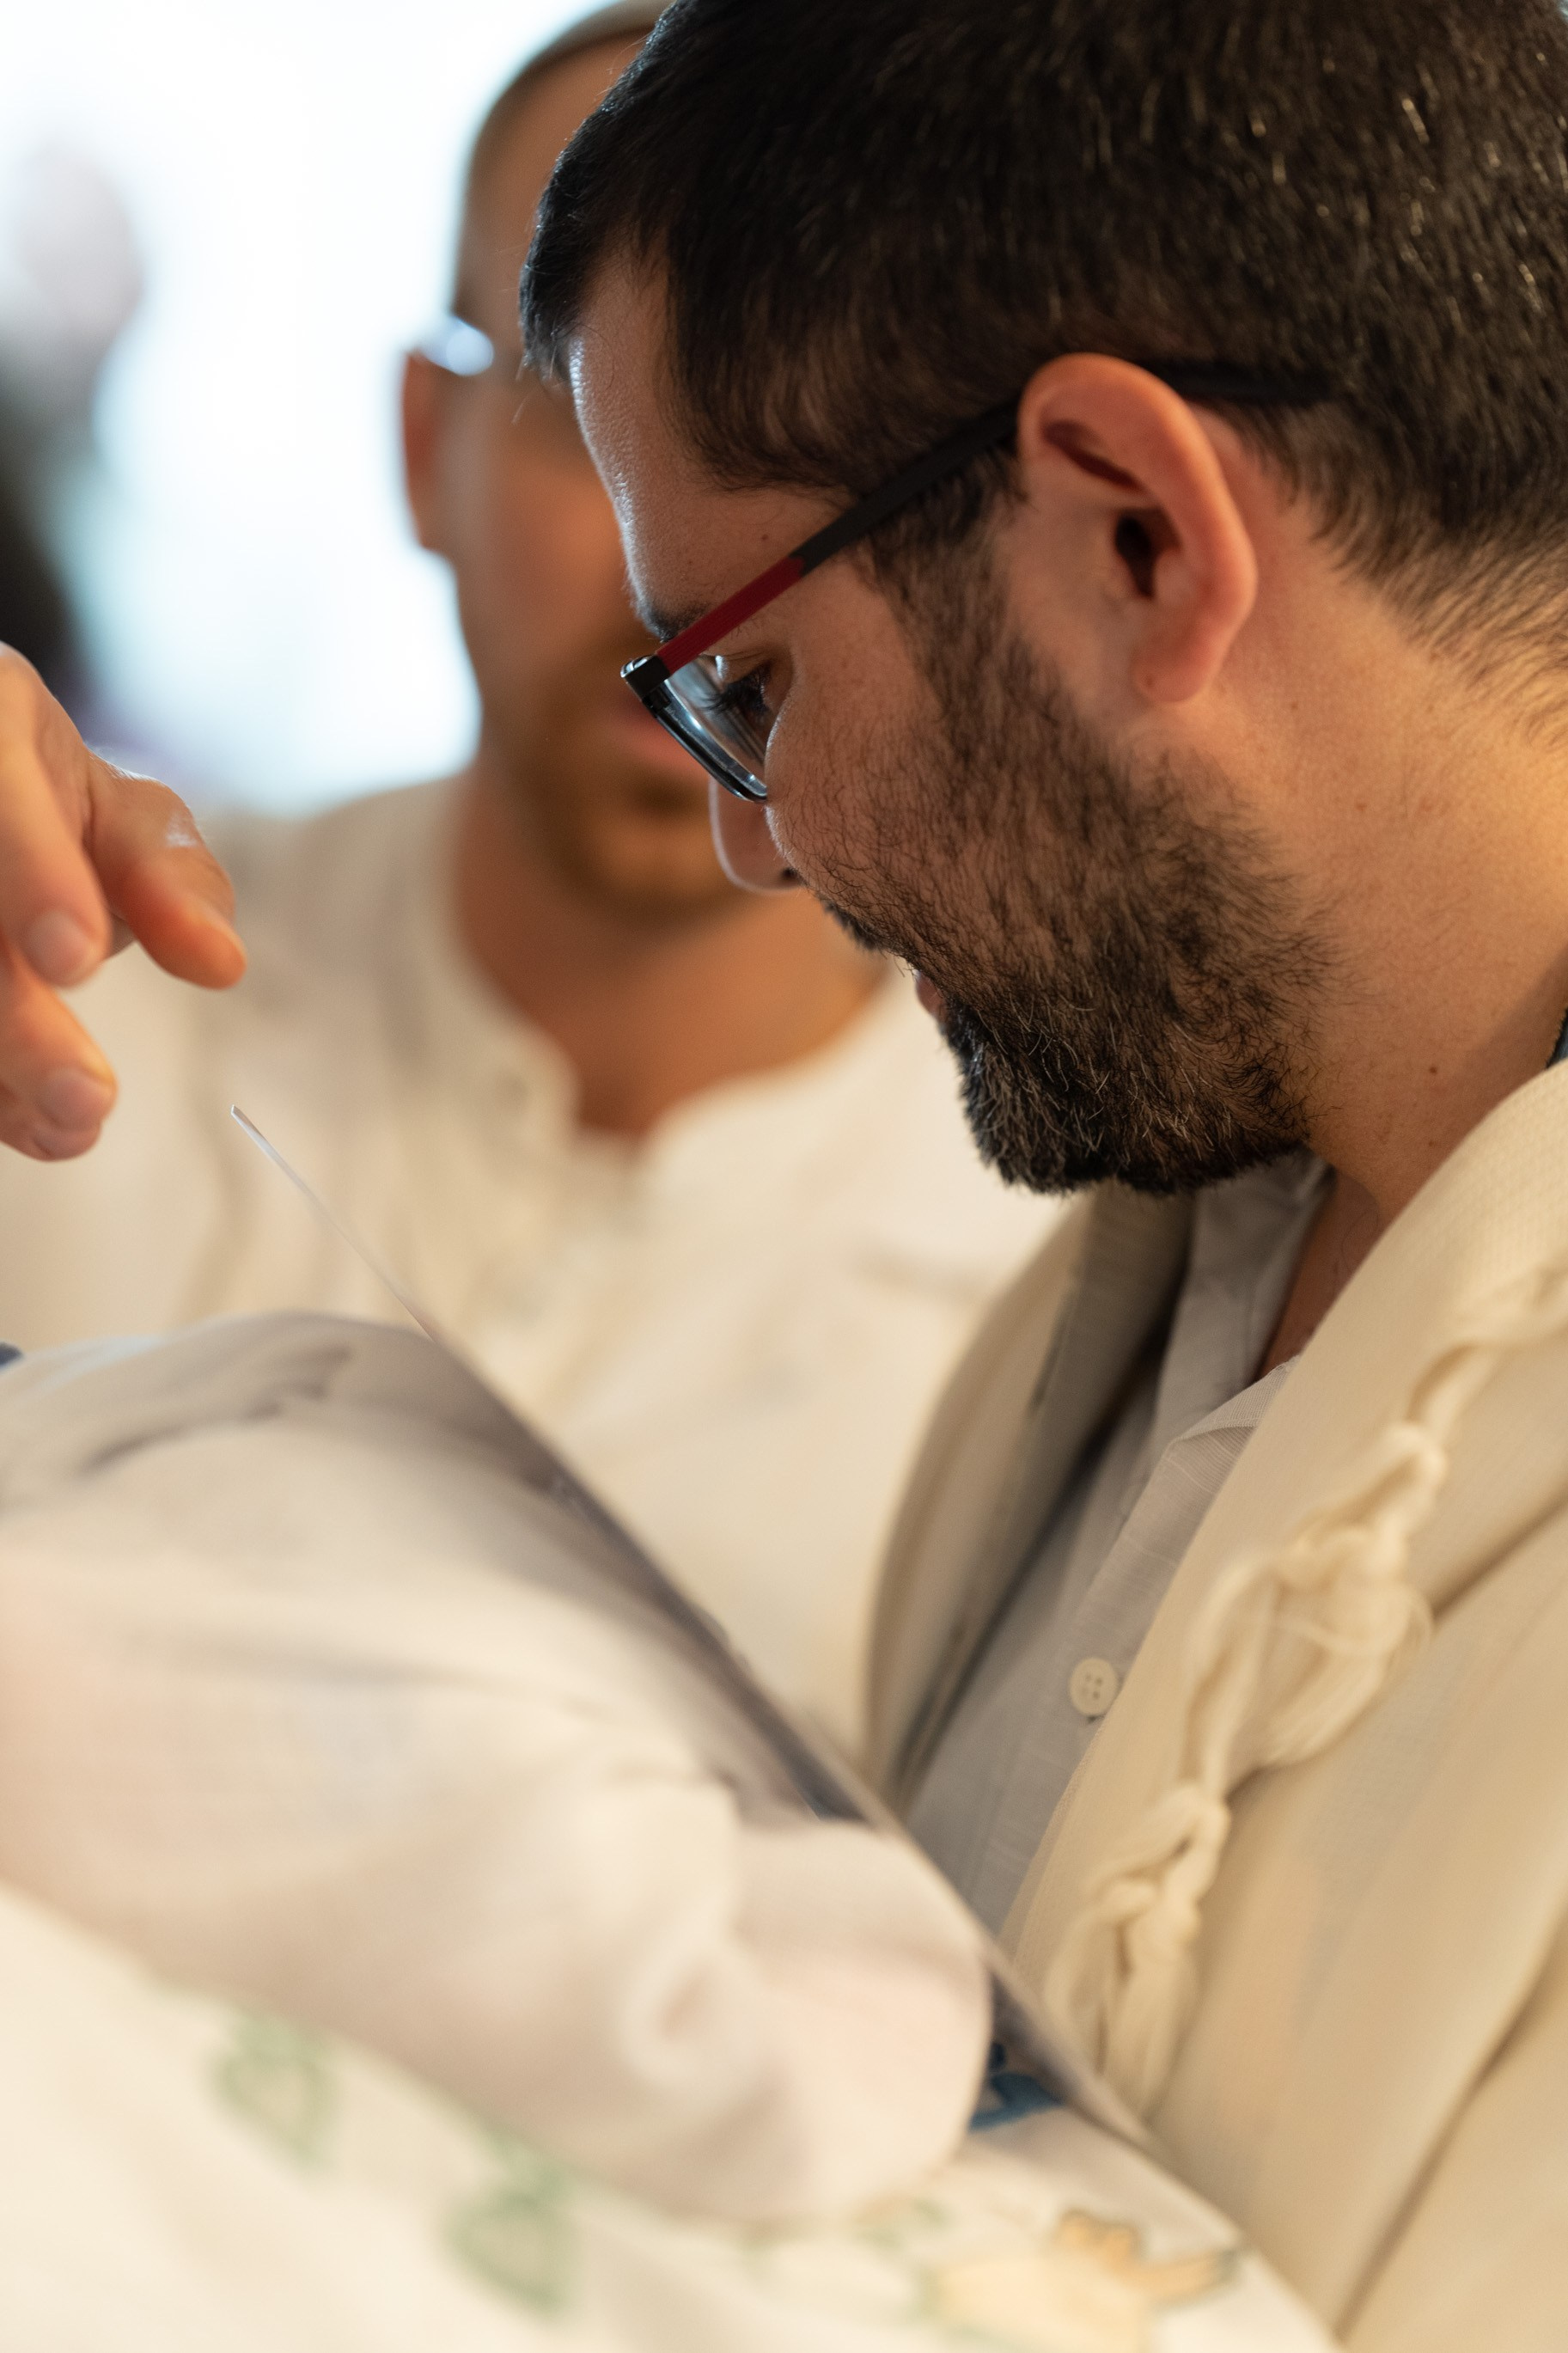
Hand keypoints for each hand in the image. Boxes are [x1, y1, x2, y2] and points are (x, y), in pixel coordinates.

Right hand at [0, 649, 244, 1159]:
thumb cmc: (43, 797)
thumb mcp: (122, 817)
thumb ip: (169, 878)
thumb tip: (220, 962)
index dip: (30, 876)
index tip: (75, 957)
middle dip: (15, 1017)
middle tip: (87, 1095)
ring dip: (1, 1072)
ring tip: (73, 1126)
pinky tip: (40, 1127)